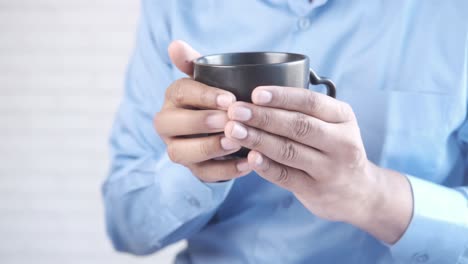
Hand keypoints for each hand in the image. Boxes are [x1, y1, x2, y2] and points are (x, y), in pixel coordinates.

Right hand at [153, 41, 251, 181]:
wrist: (225, 127)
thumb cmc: (217, 99)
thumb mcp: (209, 79)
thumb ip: (194, 63)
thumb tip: (175, 45)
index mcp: (173, 98)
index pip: (180, 93)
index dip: (203, 96)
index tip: (230, 99)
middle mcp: (168, 125)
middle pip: (171, 125)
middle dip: (200, 122)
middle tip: (227, 121)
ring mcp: (178, 149)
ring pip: (181, 153)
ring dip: (209, 147)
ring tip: (236, 142)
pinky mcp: (194, 170)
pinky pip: (204, 174)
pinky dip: (226, 171)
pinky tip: (248, 164)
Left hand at [224, 86, 412, 243]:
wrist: (359, 193)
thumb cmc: (334, 149)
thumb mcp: (334, 124)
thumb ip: (306, 111)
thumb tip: (256, 97)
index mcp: (343, 117)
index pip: (311, 102)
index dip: (282, 97)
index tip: (255, 93)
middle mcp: (341, 142)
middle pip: (298, 126)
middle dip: (263, 116)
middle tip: (235, 110)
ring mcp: (330, 169)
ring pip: (289, 151)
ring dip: (258, 139)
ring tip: (234, 130)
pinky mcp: (315, 190)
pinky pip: (286, 176)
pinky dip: (266, 166)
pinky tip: (249, 157)